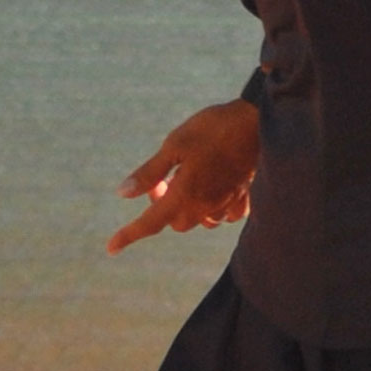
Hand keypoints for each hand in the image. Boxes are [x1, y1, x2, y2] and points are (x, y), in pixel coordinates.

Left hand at [107, 99, 259, 252]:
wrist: (258, 122)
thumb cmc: (213, 129)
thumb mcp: (174, 144)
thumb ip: (150, 172)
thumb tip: (124, 194)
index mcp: (184, 194)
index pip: (150, 222)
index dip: (128, 235)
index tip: (111, 248)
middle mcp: (205, 206)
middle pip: (176, 223)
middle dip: (163, 208)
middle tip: (162, 180)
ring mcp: (226, 203)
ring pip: (200, 221)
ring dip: (187, 209)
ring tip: (186, 181)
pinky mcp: (242, 196)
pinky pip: (225, 214)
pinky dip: (213, 208)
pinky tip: (213, 189)